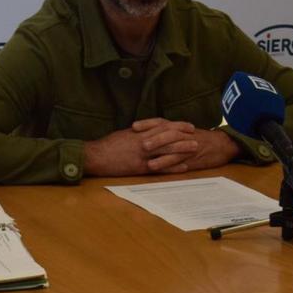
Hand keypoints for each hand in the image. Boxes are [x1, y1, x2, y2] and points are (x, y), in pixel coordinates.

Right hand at [83, 118, 203, 175]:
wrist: (96, 156)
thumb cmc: (108, 145)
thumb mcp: (125, 135)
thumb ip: (139, 134)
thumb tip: (150, 132)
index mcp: (140, 132)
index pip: (163, 125)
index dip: (177, 125)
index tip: (188, 126)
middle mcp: (144, 141)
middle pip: (168, 135)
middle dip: (183, 135)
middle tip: (196, 135)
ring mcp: (143, 154)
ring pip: (167, 149)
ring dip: (183, 148)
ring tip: (195, 148)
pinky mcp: (140, 167)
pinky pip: (160, 166)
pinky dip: (173, 167)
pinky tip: (183, 167)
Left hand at [132, 120, 239, 172]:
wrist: (223, 144)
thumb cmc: (201, 138)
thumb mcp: (185, 131)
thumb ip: (169, 131)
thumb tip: (148, 133)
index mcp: (179, 127)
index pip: (162, 122)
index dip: (148, 124)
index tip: (134, 126)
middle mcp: (184, 135)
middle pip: (168, 135)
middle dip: (154, 139)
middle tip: (140, 143)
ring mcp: (189, 148)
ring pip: (175, 150)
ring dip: (161, 157)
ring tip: (148, 162)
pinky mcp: (194, 159)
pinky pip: (182, 163)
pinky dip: (172, 167)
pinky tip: (163, 171)